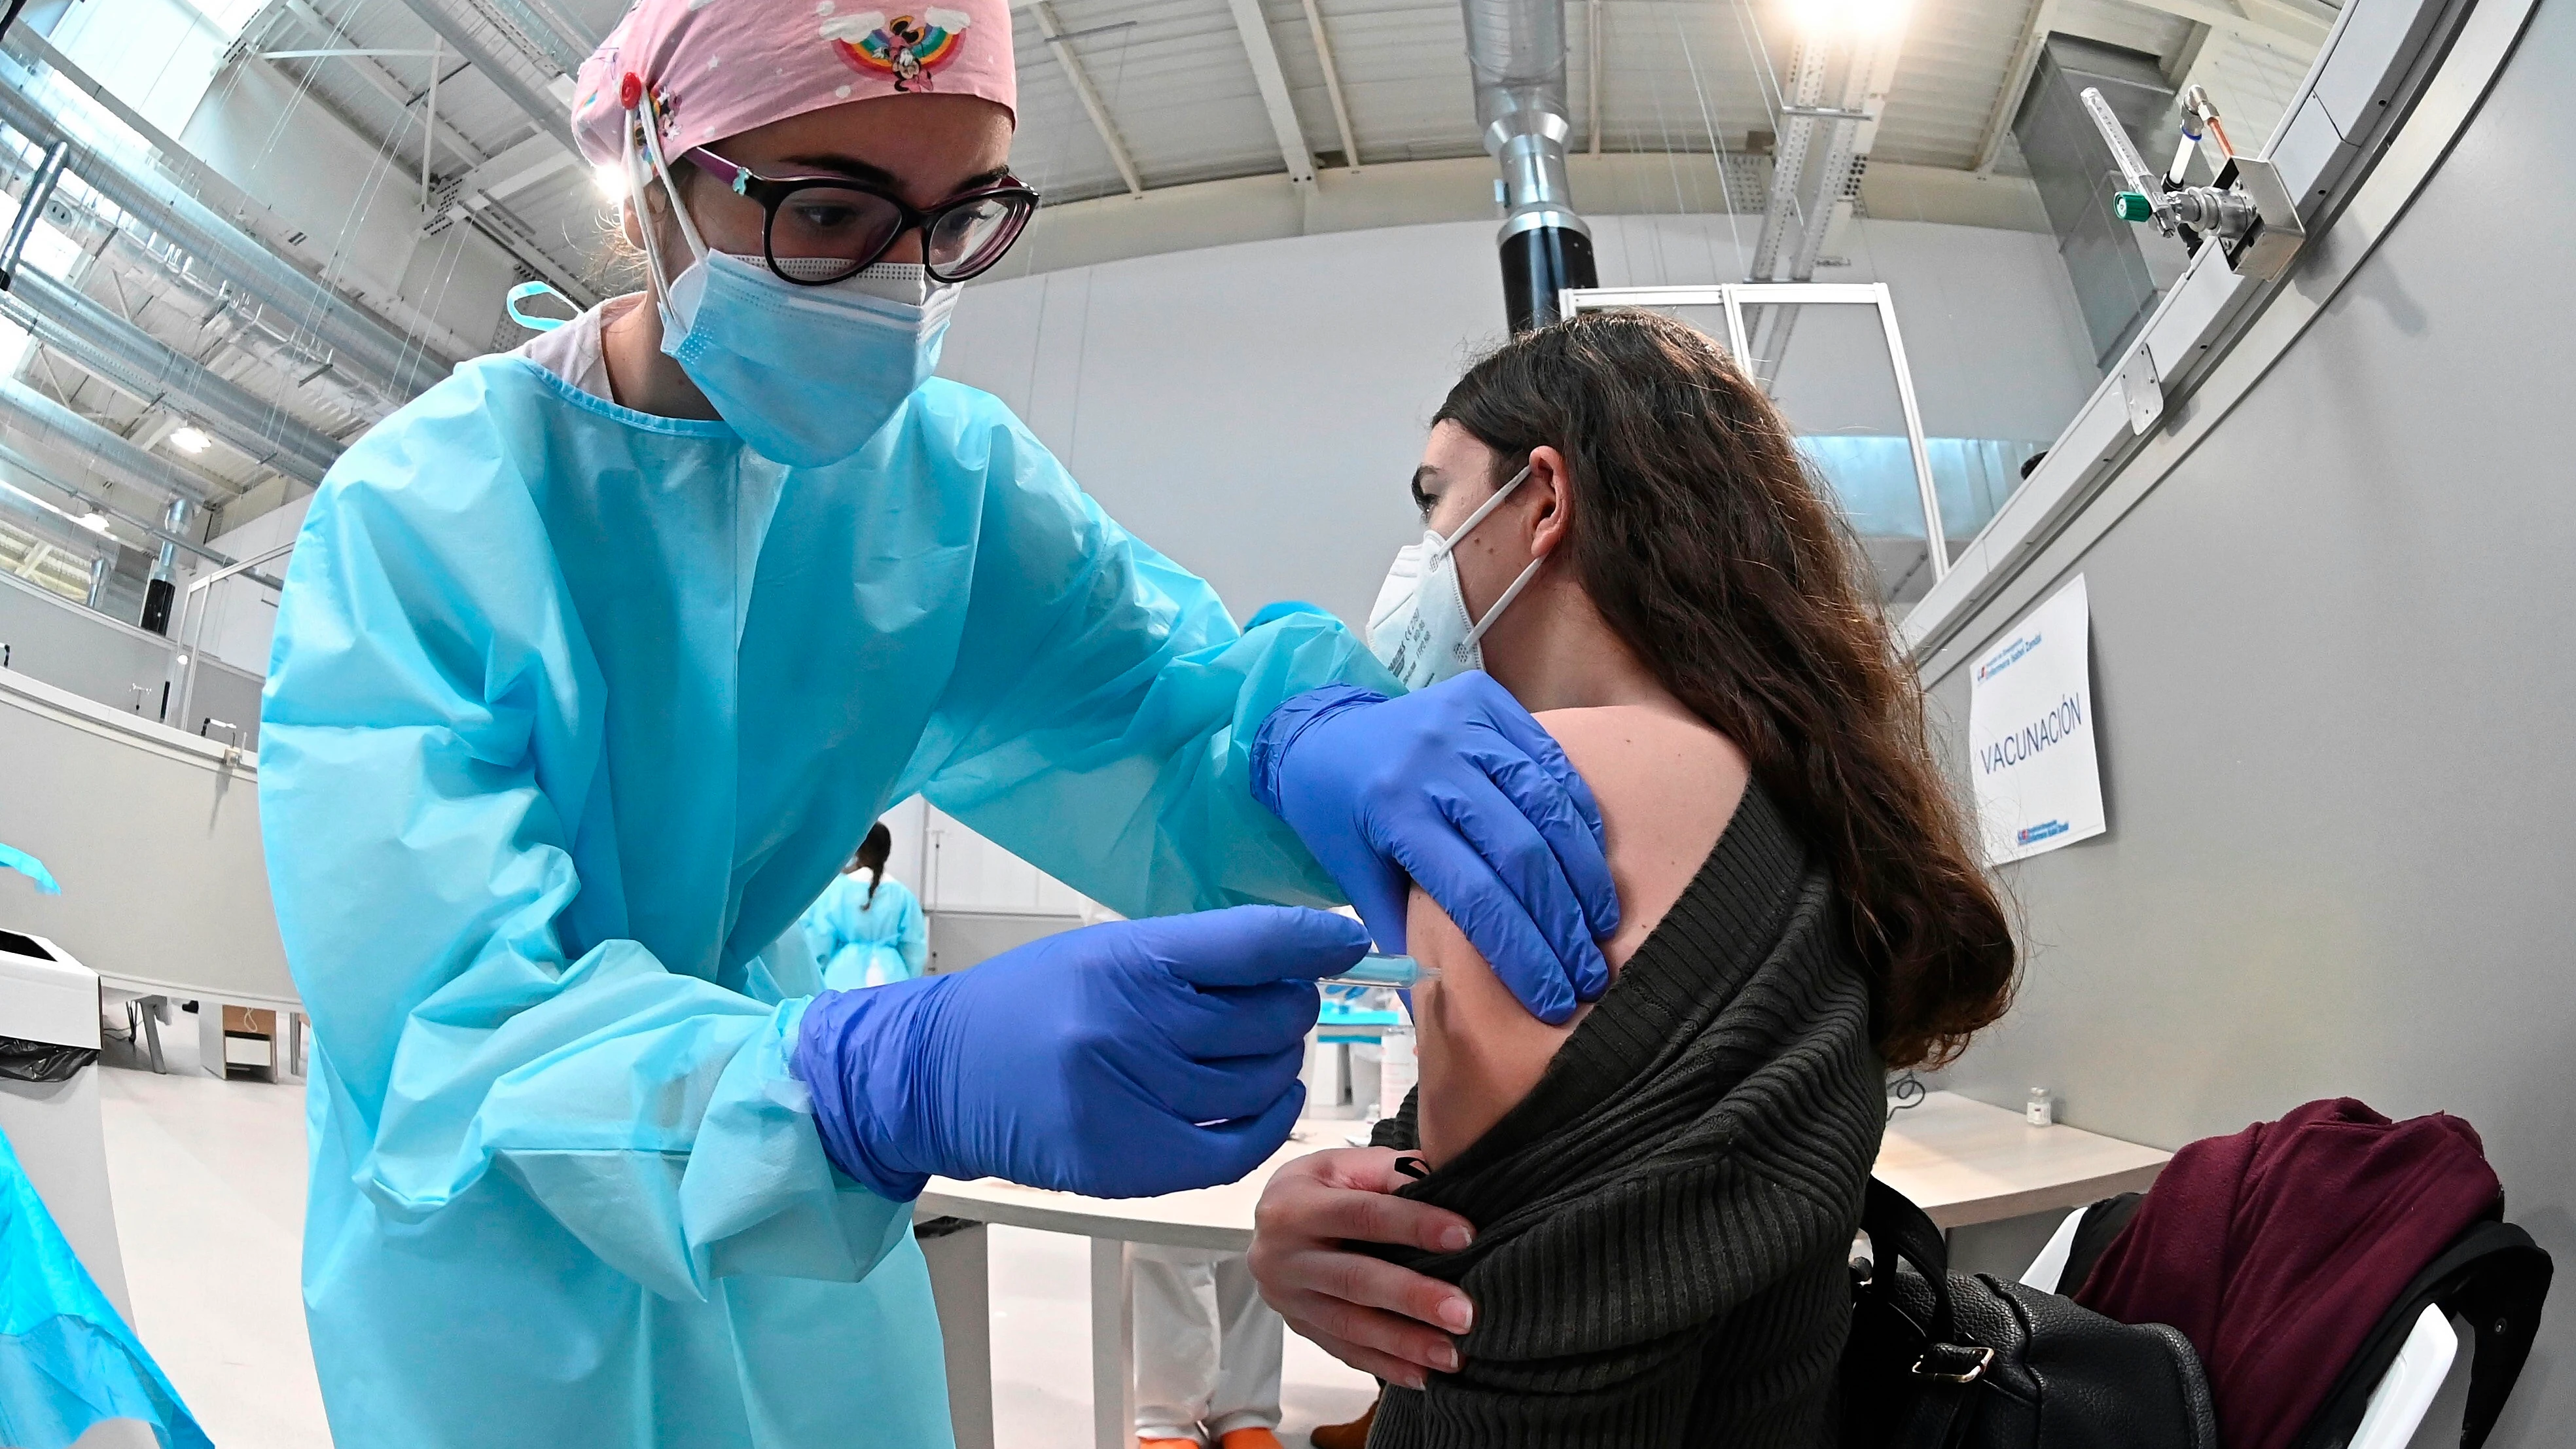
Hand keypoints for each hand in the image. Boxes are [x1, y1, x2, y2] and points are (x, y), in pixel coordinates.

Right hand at [794, 905, 1367, 1199]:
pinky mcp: (1128, 1161)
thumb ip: (1194, 956)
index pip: (1253, 943)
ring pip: (1262, 1080)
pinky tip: (1266, 1099)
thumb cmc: (1025, 1007)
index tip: (1346, 941)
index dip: (1314, 941)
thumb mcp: (1102, 952)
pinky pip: (1239, 1145)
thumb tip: (1296, 958)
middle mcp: (1132, 1027)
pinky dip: (1269, 1120)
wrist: (937, 1076)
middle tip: (1275, 1002)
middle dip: (1290, 1006)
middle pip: (1270, 1017)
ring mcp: (1131, 1099)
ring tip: (1252, 1050)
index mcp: (1127, 959)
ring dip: (1276, 1063)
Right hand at [1249, 1147, 1479, 1388]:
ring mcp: (1287, 1297)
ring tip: (1452, 1354)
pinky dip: (1384, 1365)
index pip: (1362, 1215)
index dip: (1415, 1224)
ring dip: (1405, 1343)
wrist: (1271, 1216)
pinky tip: (1421, 1376)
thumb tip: (1448, 1180)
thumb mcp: (1346, 1164)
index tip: (1465, 1236)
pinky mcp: (1299, 1325)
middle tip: (1464, 1313)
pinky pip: (1343, 1351)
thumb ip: (1393, 1172)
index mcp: (1294, 1204)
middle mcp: (1282, 1254)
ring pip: (1350, 1324)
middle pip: (1355, 1279)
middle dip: (1414, 1297)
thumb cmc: (1320, 1186)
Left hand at [1251, 673, 1618, 1023]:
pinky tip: (1592, 865)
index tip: (1552, 999)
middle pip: (1520, 852)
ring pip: (1547, 804)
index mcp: (1394, 812)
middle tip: (1588, 974)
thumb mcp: (1355, 878)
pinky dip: (1580, 815)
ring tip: (1600, 927)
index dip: (1521, 952)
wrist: (1320, 731)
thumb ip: (1404, 933)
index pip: (1474, 895)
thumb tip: (1450, 1004)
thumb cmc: (1338, 816)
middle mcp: (1433, 761)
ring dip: (1582, 875)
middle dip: (1562, 925)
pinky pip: (1553, 761)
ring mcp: (1465, 723)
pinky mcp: (1489, 701)